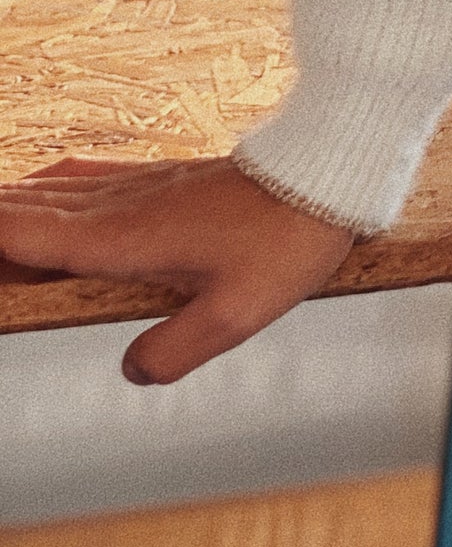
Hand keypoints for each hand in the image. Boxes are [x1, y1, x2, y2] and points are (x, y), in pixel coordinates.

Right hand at [0, 155, 355, 384]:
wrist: (326, 173)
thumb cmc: (285, 241)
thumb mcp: (235, 315)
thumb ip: (174, 350)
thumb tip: (131, 373)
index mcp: (122, 239)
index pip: (23, 233)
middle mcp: (118, 206)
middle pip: (23, 211)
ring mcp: (137, 186)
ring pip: (49, 192)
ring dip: (12, 213)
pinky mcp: (158, 179)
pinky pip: (83, 180)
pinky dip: (45, 192)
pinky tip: (39, 192)